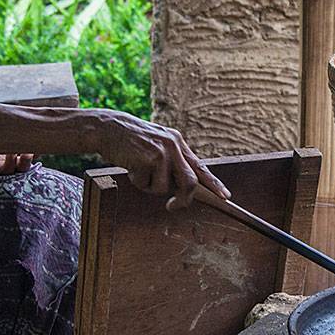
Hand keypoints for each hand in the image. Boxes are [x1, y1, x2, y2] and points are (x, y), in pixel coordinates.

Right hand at [91, 111, 230, 206]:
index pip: (200, 167)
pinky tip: (130, 165)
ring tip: (138, 170)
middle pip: (190, 182)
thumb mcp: (156, 144)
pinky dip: (137, 181)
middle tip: (172, 206)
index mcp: (178, 142)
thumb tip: (184, 188)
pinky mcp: (149, 158)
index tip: (226, 197)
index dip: (214, 184)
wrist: (108, 128)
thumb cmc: (130, 141)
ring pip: (164, 188)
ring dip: (149, 186)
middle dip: (183, 199)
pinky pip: (146, 185)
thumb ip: (171, 161)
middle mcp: (173, 145)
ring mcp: (162, 151)